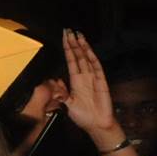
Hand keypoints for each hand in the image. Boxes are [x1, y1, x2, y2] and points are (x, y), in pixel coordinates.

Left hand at [61, 29, 120, 145]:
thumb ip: (61, 93)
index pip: (70, 60)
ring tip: (78, 35)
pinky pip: (96, 66)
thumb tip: (55, 81)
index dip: (67, 48)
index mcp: (75, 80)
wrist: (96, 124)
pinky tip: (88, 48)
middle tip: (69, 30)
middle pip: (78, 55)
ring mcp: (93, 77)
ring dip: (82, 46)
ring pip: (86, 58)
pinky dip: (92, 57)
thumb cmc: (83, 116)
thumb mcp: (67, 105)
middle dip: (73, 43)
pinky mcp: (101, 81)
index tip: (64, 37)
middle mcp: (84, 76)